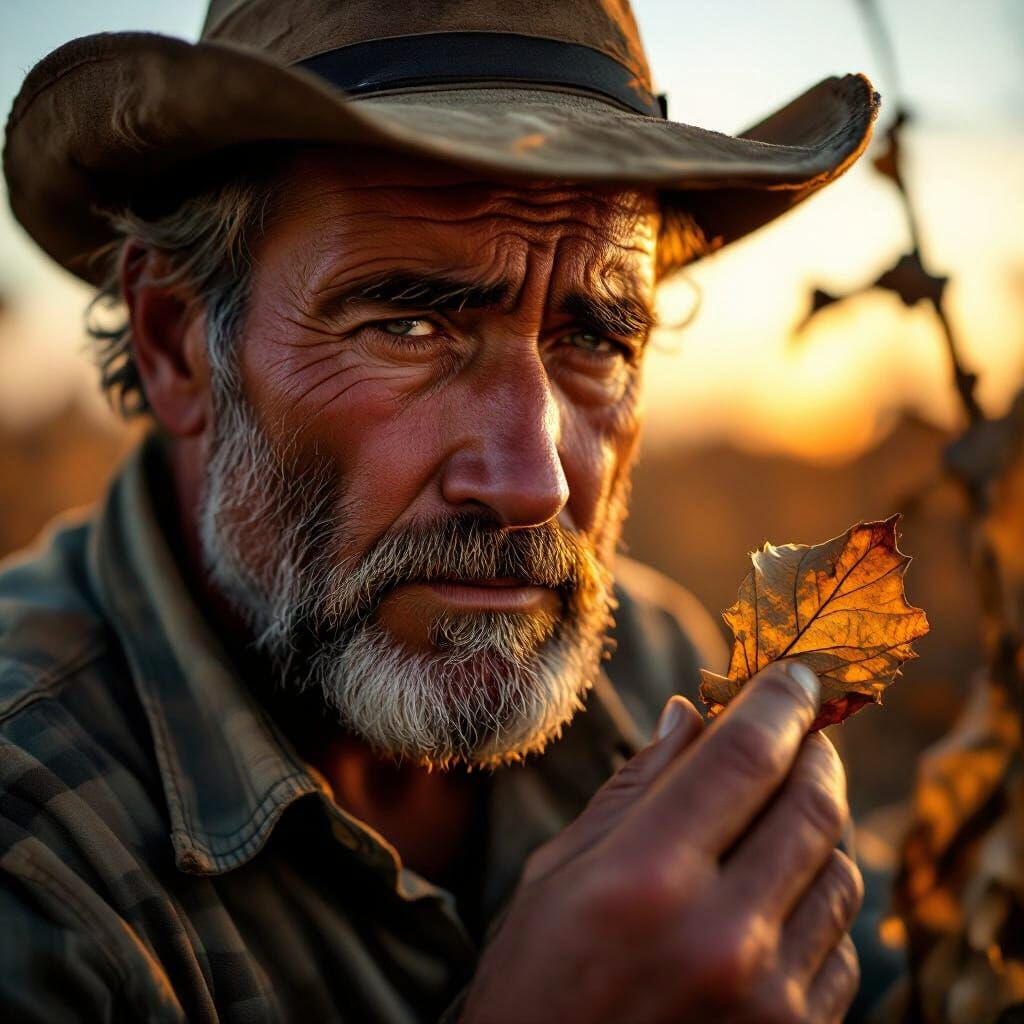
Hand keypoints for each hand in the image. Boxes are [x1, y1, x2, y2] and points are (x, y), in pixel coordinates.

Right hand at [462, 662, 861, 1023]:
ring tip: (784, 807)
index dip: (779, 700)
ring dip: (821, 822)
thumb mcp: (561, 872)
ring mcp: (770, 998)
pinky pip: (843, 944)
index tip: (792, 674)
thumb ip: (635, 789)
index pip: (744, 756)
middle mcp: (721, 936)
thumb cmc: (535, 981)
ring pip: (840, 872)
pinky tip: (781, 889)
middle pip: (812, 806)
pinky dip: (820, 898)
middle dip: (816, 750)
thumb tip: (691, 714)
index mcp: (645, 877)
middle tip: (803, 726)